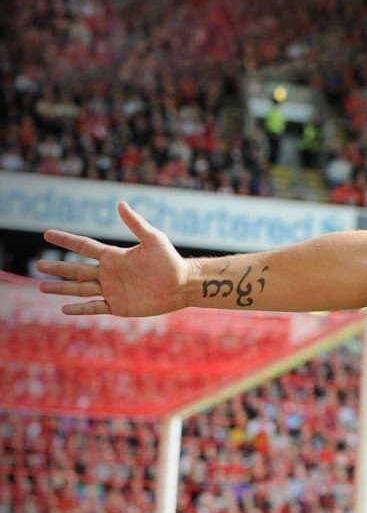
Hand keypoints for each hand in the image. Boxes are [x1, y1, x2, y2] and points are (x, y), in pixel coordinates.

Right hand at [36, 201, 189, 316]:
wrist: (183, 285)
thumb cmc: (171, 261)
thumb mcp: (153, 239)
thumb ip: (135, 223)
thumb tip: (120, 203)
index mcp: (114, 256)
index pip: (84, 246)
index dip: (66, 240)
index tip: (47, 233)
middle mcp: (109, 273)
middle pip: (76, 270)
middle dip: (57, 268)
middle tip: (37, 265)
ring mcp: (112, 290)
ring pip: (80, 289)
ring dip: (61, 288)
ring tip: (41, 286)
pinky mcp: (119, 306)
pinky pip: (94, 307)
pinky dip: (80, 309)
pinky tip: (64, 309)